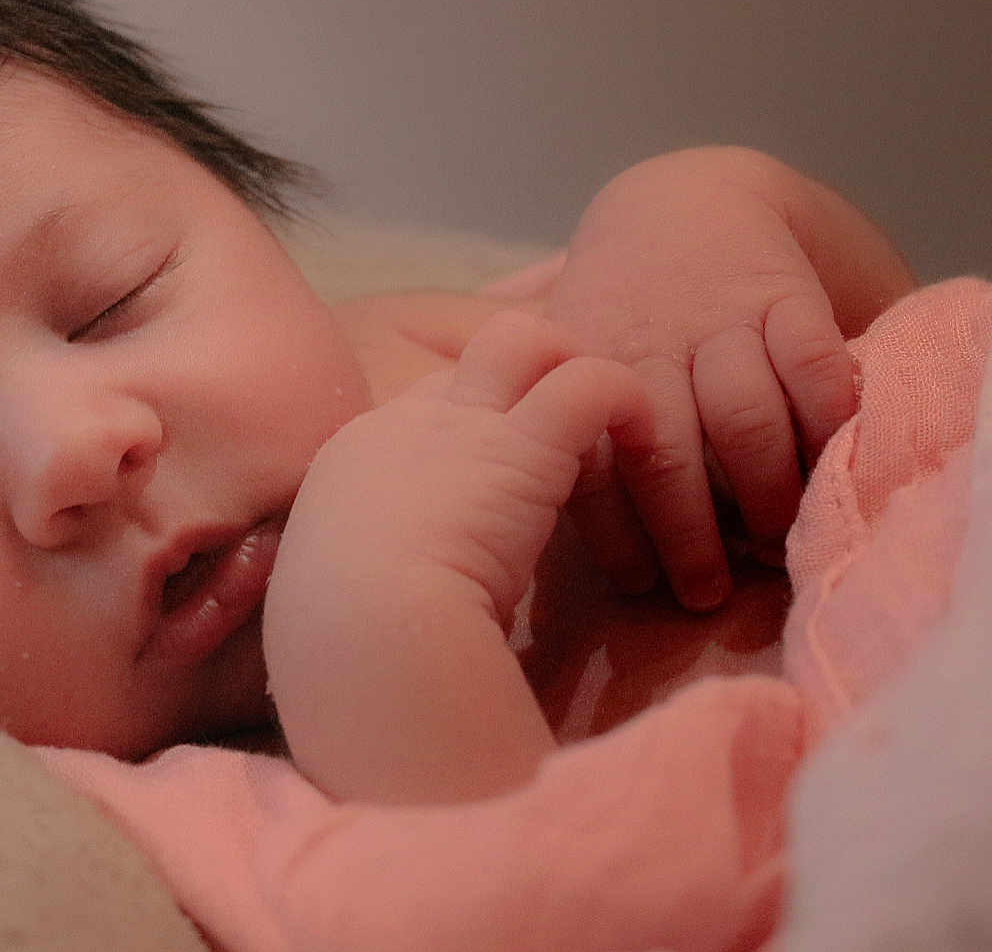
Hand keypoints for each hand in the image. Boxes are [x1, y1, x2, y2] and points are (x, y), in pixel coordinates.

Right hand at [266, 309, 653, 800]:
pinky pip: (591, 381)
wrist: (360, 638)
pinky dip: (629, 403)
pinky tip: (648, 449)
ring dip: (574, 367)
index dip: (475, 423)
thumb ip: (376, 591)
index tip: (513, 473)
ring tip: (617, 426)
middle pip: (466, 357)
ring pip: (523, 337)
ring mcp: (459, 426)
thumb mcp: (343, 609)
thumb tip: (397, 625)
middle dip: (526, 375)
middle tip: (574, 433)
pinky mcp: (522, 444)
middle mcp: (400, 427)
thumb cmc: (348, 653)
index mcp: (351, 468)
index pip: (421, 410)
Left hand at [545, 148, 913, 608]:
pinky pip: (814, 365)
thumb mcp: (574, 351)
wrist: (689, 201)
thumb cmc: (625, 311)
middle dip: (686, 533)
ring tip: (772, 536)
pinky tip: (833, 464)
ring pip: (742, 418)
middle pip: (665, 453)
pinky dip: (827, 421)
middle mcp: (649, 343)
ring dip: (761, 490)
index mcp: (585, 364)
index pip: (591, 459)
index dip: (616, 530)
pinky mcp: (785, 294)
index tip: (638, 583)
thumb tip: (546, 532)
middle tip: (704, 590)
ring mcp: (720, 318)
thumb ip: (569, 427)